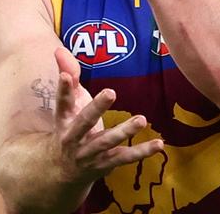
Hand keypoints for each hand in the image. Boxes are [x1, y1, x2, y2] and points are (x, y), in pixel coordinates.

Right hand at [50, 47, 162, 184]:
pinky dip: (141, 152)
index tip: (66, 76)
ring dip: (124, 131)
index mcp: (64, 119)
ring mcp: (89, 153)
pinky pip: (124, 158)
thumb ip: (68, 76)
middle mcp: (73, 137)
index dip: (63, 89)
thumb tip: (60, 48)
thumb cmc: (70, 126)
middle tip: (111, 92)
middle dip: (96, 108)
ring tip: (141, 119)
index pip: (62, 102)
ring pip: (106, 142)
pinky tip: (158, 144)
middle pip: (85, 122)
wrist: (63, 170)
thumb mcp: (68, 103)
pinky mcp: (105, 164)